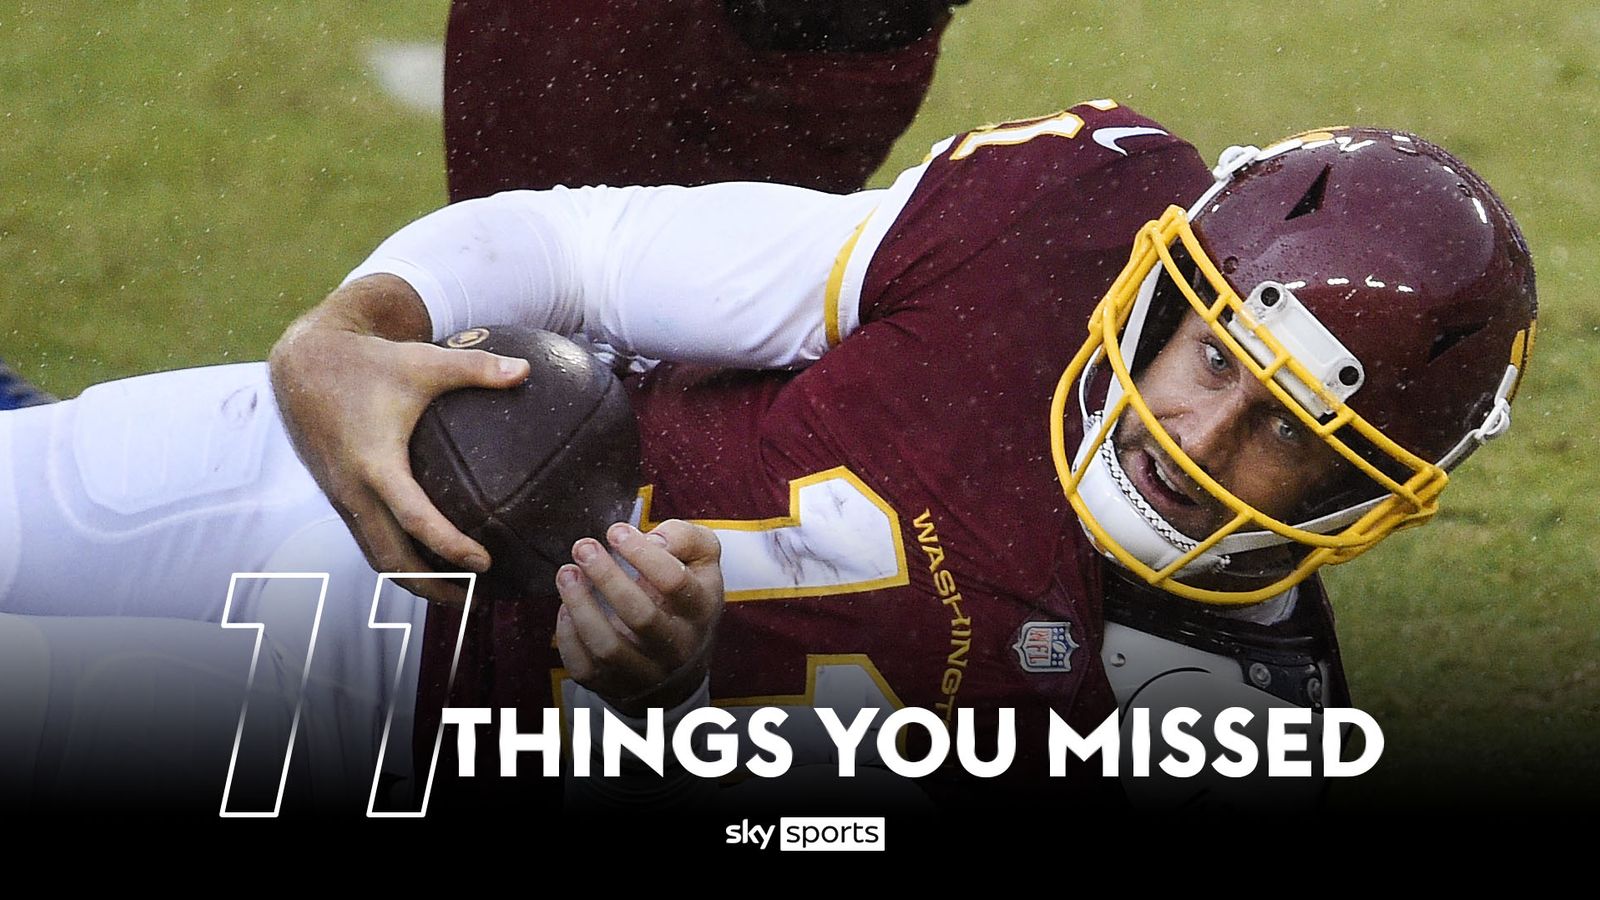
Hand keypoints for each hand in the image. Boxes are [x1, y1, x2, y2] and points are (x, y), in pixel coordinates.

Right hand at [268, 274, 529, 602]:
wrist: (303, 364)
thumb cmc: (370, 362)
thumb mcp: (423, 361)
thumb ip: (475, 368)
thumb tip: (526, 371)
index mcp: (374, 463)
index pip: (413, 518)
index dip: (449, 545)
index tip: (485, 562)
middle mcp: (353, 490)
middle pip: (390, 559)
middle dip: (431, 587)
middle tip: (476, 600)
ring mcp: (342, 498)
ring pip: (376, 558)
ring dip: (414, 582)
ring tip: (459, 596)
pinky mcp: (339, 497)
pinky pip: (369, 540)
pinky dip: (398, 560)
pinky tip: (432, 564)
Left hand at [555, 520, 724, 715]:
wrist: (682, 663)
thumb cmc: (684, 598)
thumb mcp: (701, 561)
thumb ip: (685, 538)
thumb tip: (654, 539)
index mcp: (700, 610)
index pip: (674, 582)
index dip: (641, 553)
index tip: (616, 532)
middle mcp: (678, 646)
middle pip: (641, 616)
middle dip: (607, 577)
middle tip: (583, 548)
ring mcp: (647, 672)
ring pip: (608, 647)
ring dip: (580, 606)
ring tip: (566, 573)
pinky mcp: (615, 686)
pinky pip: (585, 668)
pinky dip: (568, 637)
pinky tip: (566, 608)